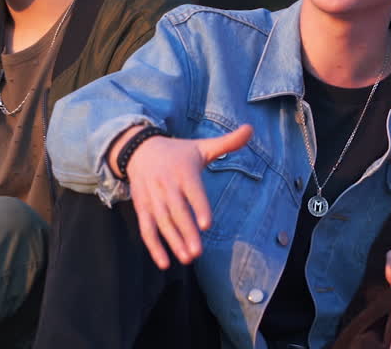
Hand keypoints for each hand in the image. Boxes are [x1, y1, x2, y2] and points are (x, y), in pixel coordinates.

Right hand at [117, 124, 252, 268]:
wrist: (139, 149)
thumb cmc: (178, 152)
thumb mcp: (201, 146)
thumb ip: (228, 143)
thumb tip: (251, 129)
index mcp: (184, 170)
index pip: (192, 191)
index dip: (199, 207)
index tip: (207, 225)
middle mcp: (166, 184)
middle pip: (176, 211)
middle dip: (186, 232)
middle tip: (198, 252)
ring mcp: (152, 197)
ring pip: (162, 222)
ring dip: (172, 241)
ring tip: (187, 258)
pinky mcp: (142, 207)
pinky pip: (146, 228)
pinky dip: (153, 246)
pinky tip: (165, 263)